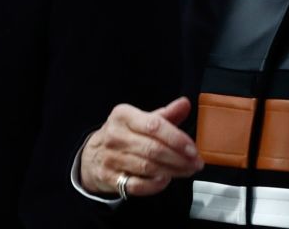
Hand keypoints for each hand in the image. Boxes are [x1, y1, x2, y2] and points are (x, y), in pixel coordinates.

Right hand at [78, 96, 202, 197]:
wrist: (92, 155)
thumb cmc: (123, 135)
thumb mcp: (140, 120)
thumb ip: (165, 115)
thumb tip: (185, 103)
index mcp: (124, 116)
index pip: (154, 126)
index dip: (177, 139)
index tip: (193, 149)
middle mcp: (115, 135)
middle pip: (153, 149)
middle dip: (179, 159)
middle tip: (195, 164)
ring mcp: (110, 157)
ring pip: (148, 167)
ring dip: (173, 171)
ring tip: (186, 171)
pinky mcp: (110, 177)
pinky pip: (137, 185)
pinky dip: (154, 185)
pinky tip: (165, 180)